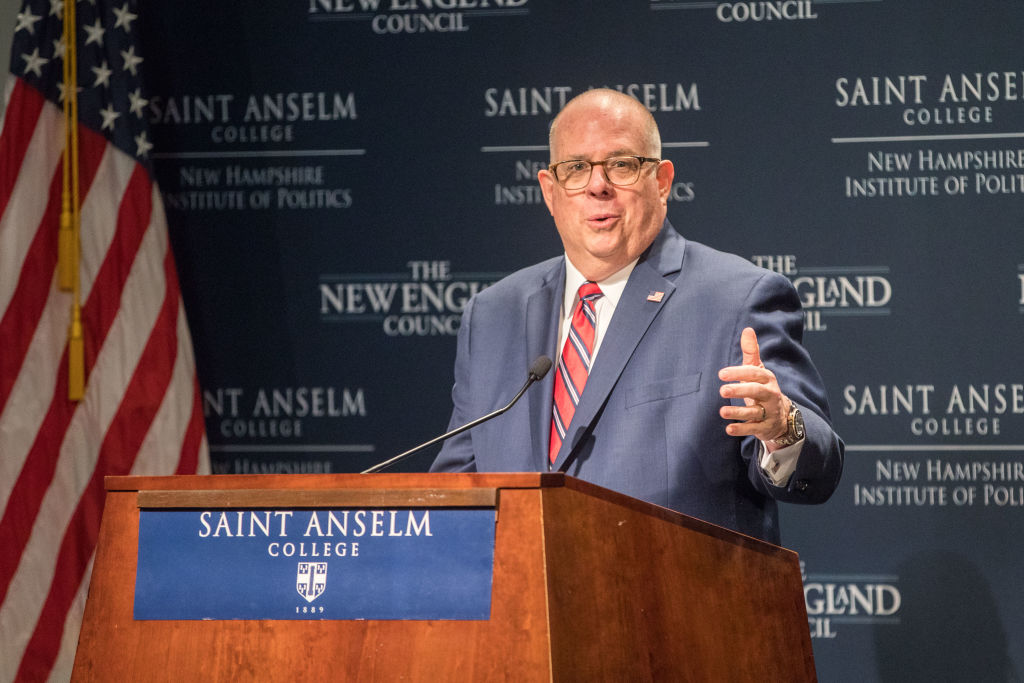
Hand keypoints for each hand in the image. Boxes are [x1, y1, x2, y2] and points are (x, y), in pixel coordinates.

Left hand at [718, 327, 789, 446]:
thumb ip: (751, 352)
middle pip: (756, 391)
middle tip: (722, 390)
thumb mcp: (758, 370)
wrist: (781, 416)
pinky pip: (753, 429)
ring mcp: (768, 412)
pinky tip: (728, 429)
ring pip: (754, 412)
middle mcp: (770, 395)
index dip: (738, 373)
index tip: (721, 374)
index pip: (754, 373)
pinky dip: (741, 429)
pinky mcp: (764, 427)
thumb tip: (747, 329)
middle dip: (740, 391)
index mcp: (767, 379)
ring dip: (738, 412)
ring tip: (722, 411)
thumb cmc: (762, 388)